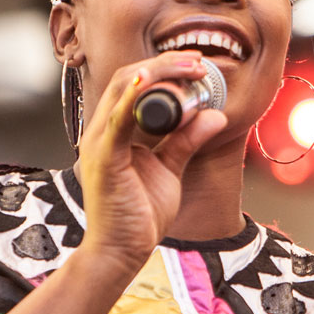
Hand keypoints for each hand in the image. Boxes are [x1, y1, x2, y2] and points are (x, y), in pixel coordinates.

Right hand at [76, 53, 228, 276]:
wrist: (121, 252)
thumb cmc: (138, 215)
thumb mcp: (170, 170)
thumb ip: (186, 141)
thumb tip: (214, 115)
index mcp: (114, 130)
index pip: (133, 83)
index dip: (164, 68)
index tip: (197, 65)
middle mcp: (101, 130)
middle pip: (127, 77)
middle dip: (166, 64)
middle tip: (199, 61)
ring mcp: (99, 143)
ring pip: (122, 88)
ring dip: (157, 72)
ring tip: (190, 67)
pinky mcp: (105, 160)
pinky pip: (117, 122)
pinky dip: (132, 97)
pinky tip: (147, 80)